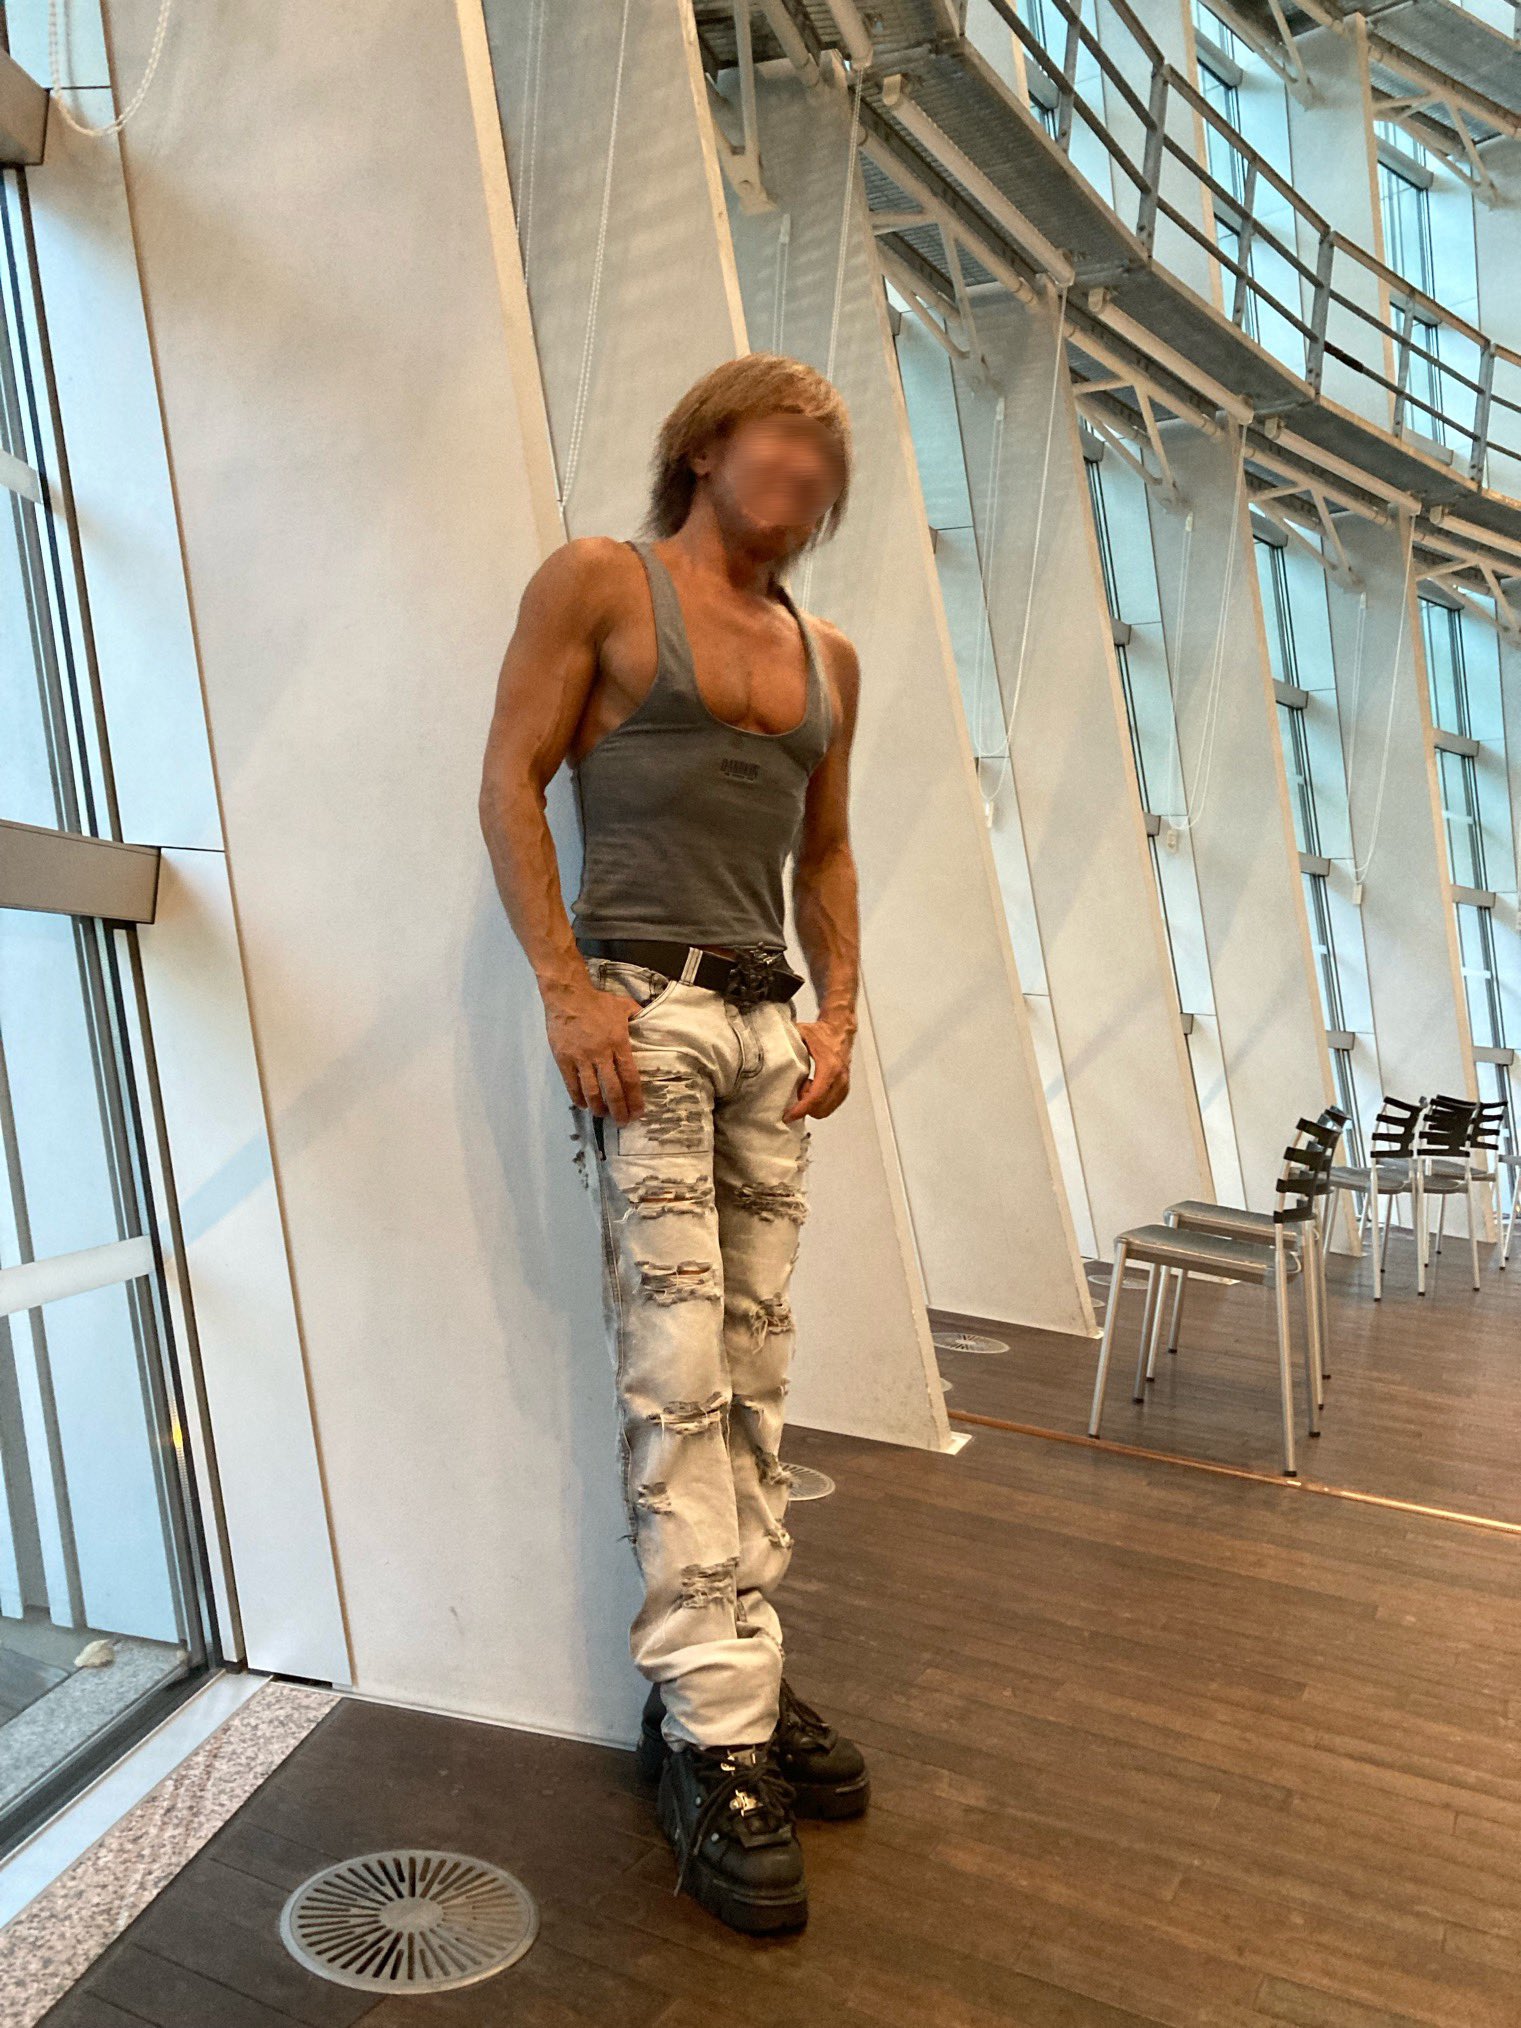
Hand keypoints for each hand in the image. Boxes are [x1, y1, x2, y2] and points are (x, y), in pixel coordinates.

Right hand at [547, 986, 647, 1125]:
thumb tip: (650, 1023)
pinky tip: (584, 1105)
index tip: (638, 1112)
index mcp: (618, 1043)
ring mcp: (580, 1058)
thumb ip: (637, 1016)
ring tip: (603, 1115)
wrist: (567, 995)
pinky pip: (571, 1084)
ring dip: (599, 1107)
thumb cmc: (597, 1001)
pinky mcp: (563, 1059)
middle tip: (623, 1122)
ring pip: (591, 1091)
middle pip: (612, 1089)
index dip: (635, 1098)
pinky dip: (578, 1097)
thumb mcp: (624, 1006)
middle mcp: (600, 1054)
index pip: (630, 1077)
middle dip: (619, 1109)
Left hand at [784, 1018, 850, 1121]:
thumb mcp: (800, 1035)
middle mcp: (839, 1077)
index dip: (801, 1109)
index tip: (789, 1115)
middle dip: (805, 1107)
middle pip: (821, 1108)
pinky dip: (821, 1103)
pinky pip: (833, 1104)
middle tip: (796, 1093)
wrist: (839, 1028)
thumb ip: (786, 1045)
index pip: (816, 1096)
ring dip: (813, 1105)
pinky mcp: (845, 1086)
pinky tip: (812, 1089)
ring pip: (827, 1108)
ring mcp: (844, 1083)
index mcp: (829, 1067)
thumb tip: (767, 1052)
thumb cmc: (821, 1032)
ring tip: (804, 1088)